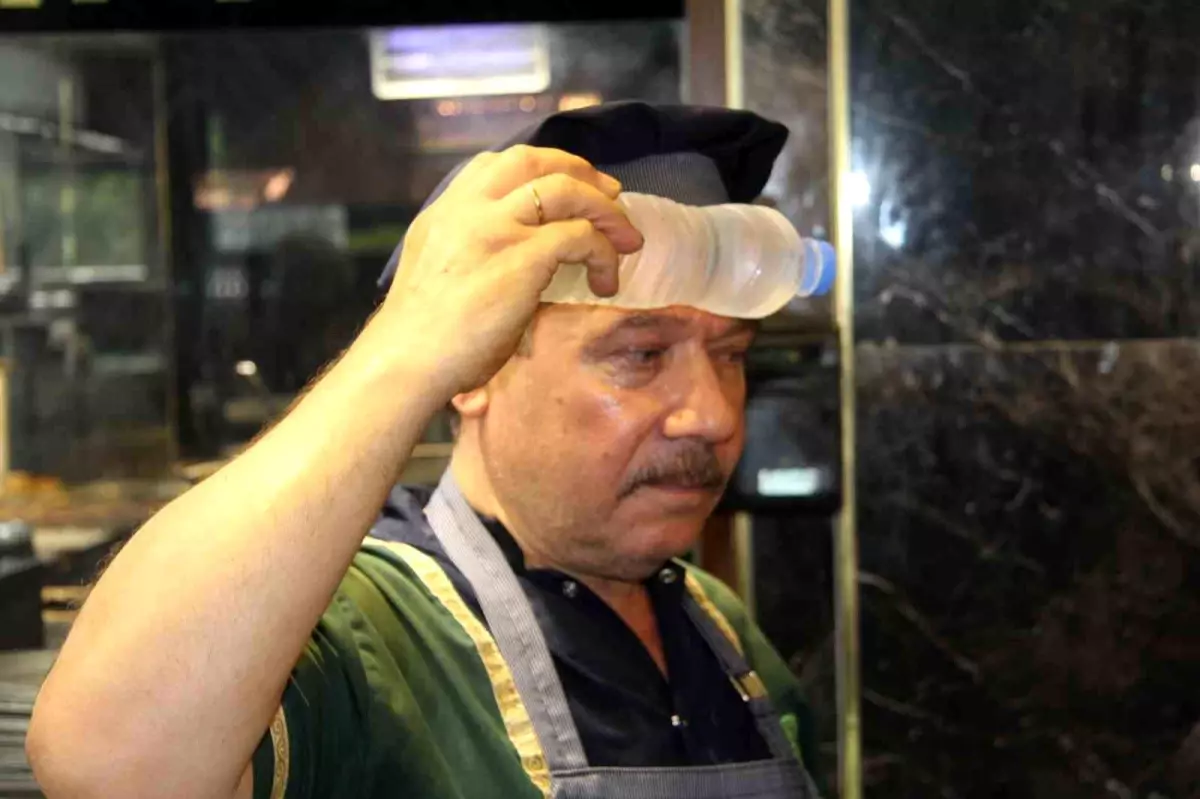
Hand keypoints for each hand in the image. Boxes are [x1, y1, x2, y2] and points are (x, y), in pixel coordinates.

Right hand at [373, 145, 643, 397]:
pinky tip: (605, 281)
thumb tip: (501, 263)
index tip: (570, 184)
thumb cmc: (421, 337)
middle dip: (581, 171)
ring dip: (606, 210)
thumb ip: (464, 252)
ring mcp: (497, 227)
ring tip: (627, 239)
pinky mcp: (522, 255)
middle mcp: (470, 208)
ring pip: (567, 189)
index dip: (542, 166)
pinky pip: (581, 236)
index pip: (497, 163)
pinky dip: (603, 254)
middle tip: (612, 196)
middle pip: (535, 160)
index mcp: (446, 211)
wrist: (406, 360)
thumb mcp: (434, 274)